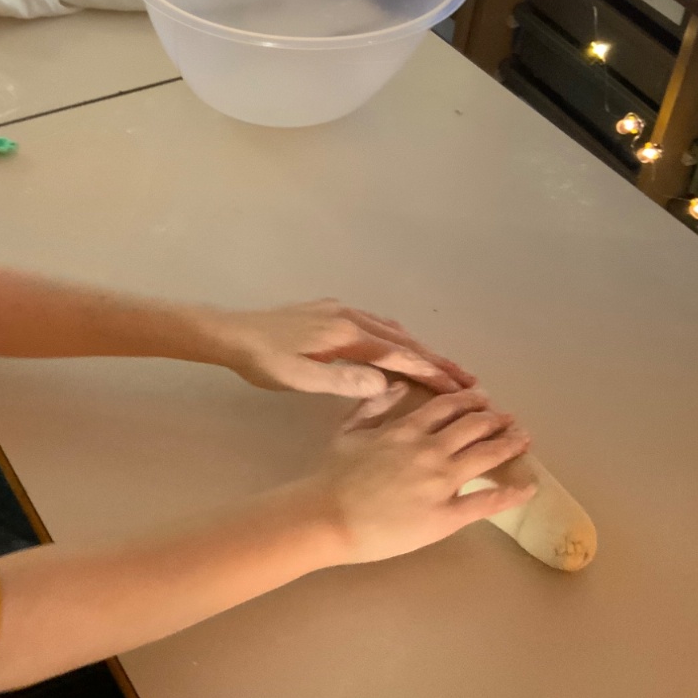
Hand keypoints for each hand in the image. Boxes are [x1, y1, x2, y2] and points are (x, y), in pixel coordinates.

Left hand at [208, 299, 476, 396]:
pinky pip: (373, 323)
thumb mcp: (300, 379)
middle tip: (467, 379)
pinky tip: (395, 346)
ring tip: (440, 367)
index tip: (462, 386)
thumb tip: (386, 383)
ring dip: (416, 349)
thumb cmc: (263, 361)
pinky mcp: (327, 311)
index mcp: (347, 336)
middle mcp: (350, 317)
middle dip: (435, 360)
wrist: (230, 332)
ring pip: (390, 330)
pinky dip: (394, 337)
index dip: (432, 372)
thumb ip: (344, 381)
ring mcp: (339, 311)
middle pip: (402, 341)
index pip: (400, 356)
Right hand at [310, 385, 532, 564]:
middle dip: (496, 419)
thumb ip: (374, 405)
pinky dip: (512, 493)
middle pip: (475, 426)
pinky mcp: (447, 514)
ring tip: (524, 439)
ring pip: (487, 455)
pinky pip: (487, 501)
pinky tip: (529, 486)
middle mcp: (430, 450)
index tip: (483, 400)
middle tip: (509, 419)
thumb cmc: (332, 475)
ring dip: (510, 444)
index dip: (470, 401)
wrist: (327, 516)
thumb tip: (399, 384)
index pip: (448, 406)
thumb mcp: (348, 430)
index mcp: (406, 429)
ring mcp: (442, 482)